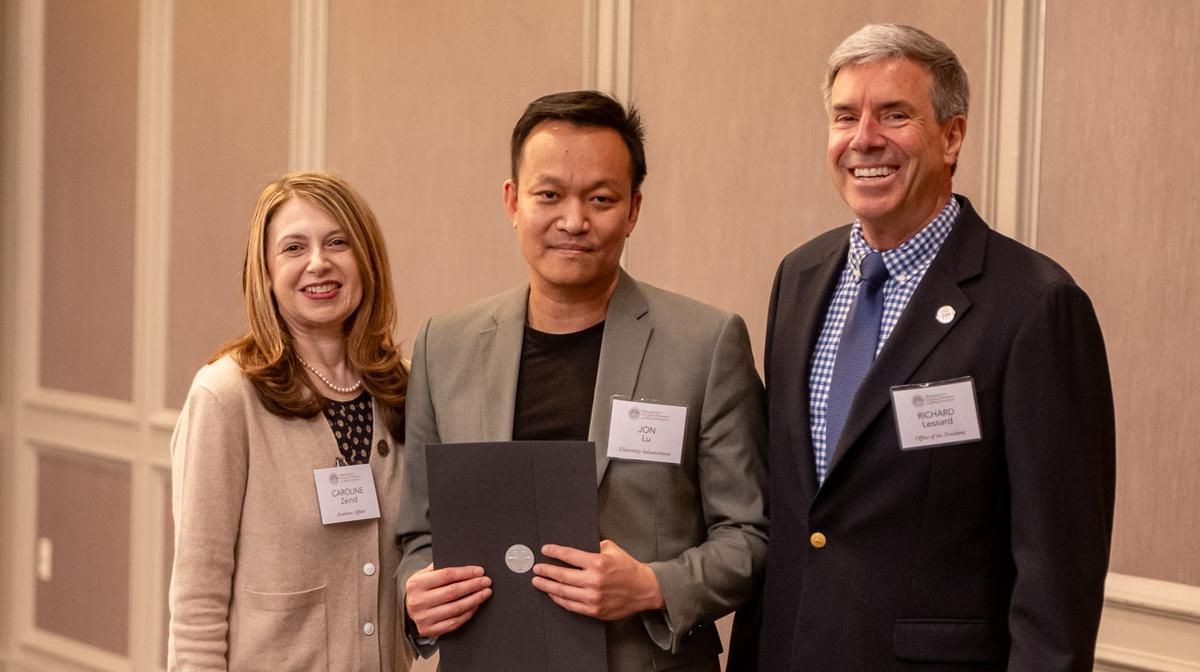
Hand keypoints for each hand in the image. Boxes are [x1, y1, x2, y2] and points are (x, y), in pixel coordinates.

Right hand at [404, 563, 491, 636]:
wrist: (410, 608)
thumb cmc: (423, 588)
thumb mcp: (425, 574)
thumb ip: (440, 567)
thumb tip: (466, 562)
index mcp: (415, 584)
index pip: (446, 575)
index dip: (465, 573)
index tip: (480, 571)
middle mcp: (417, 602)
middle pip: (452, 592)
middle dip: (473, 585)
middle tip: (486, 581)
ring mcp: (422, 618)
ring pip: (455, 608)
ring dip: (474, 600)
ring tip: (485, 593)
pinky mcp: (428, 630)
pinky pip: (454, 623)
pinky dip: (468, 614)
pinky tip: (475, 606)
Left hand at [530, 539, 664, 620]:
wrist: (644, 589)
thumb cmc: (628, 567)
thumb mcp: (613, 549)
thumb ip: (595, 546)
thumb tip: (577, 547)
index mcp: (598, 563)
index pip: (569, 556)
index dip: (554, 552)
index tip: (545, 550)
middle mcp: (594, 581)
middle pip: (562, 576)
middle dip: (546, 571)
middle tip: (536, 568)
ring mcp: (593, 598)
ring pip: (563, 592)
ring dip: (548, 586)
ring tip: (538, 582)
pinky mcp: (594, 610)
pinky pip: (571, 605)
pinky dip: (559, 599)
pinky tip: (552, 594)